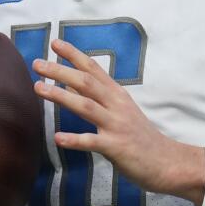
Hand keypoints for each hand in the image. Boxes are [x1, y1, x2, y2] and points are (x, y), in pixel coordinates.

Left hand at [32, 38, 204, 205]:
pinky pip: (92, 142)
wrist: (167, 162)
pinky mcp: (117, 147)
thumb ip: (97, 98)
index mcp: (117, 95)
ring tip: (39, 88)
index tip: (55, 43)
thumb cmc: (140, 137)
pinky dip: (74, 139)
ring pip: (86, 106)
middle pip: (86, 83)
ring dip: (61, 96)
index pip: (93, 69)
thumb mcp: (121, 111)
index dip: (74, 55)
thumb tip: (70, 86)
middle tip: (37, 63)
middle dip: (60, 71)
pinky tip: (58, 138)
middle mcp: (117, 105)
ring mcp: (117, 125)